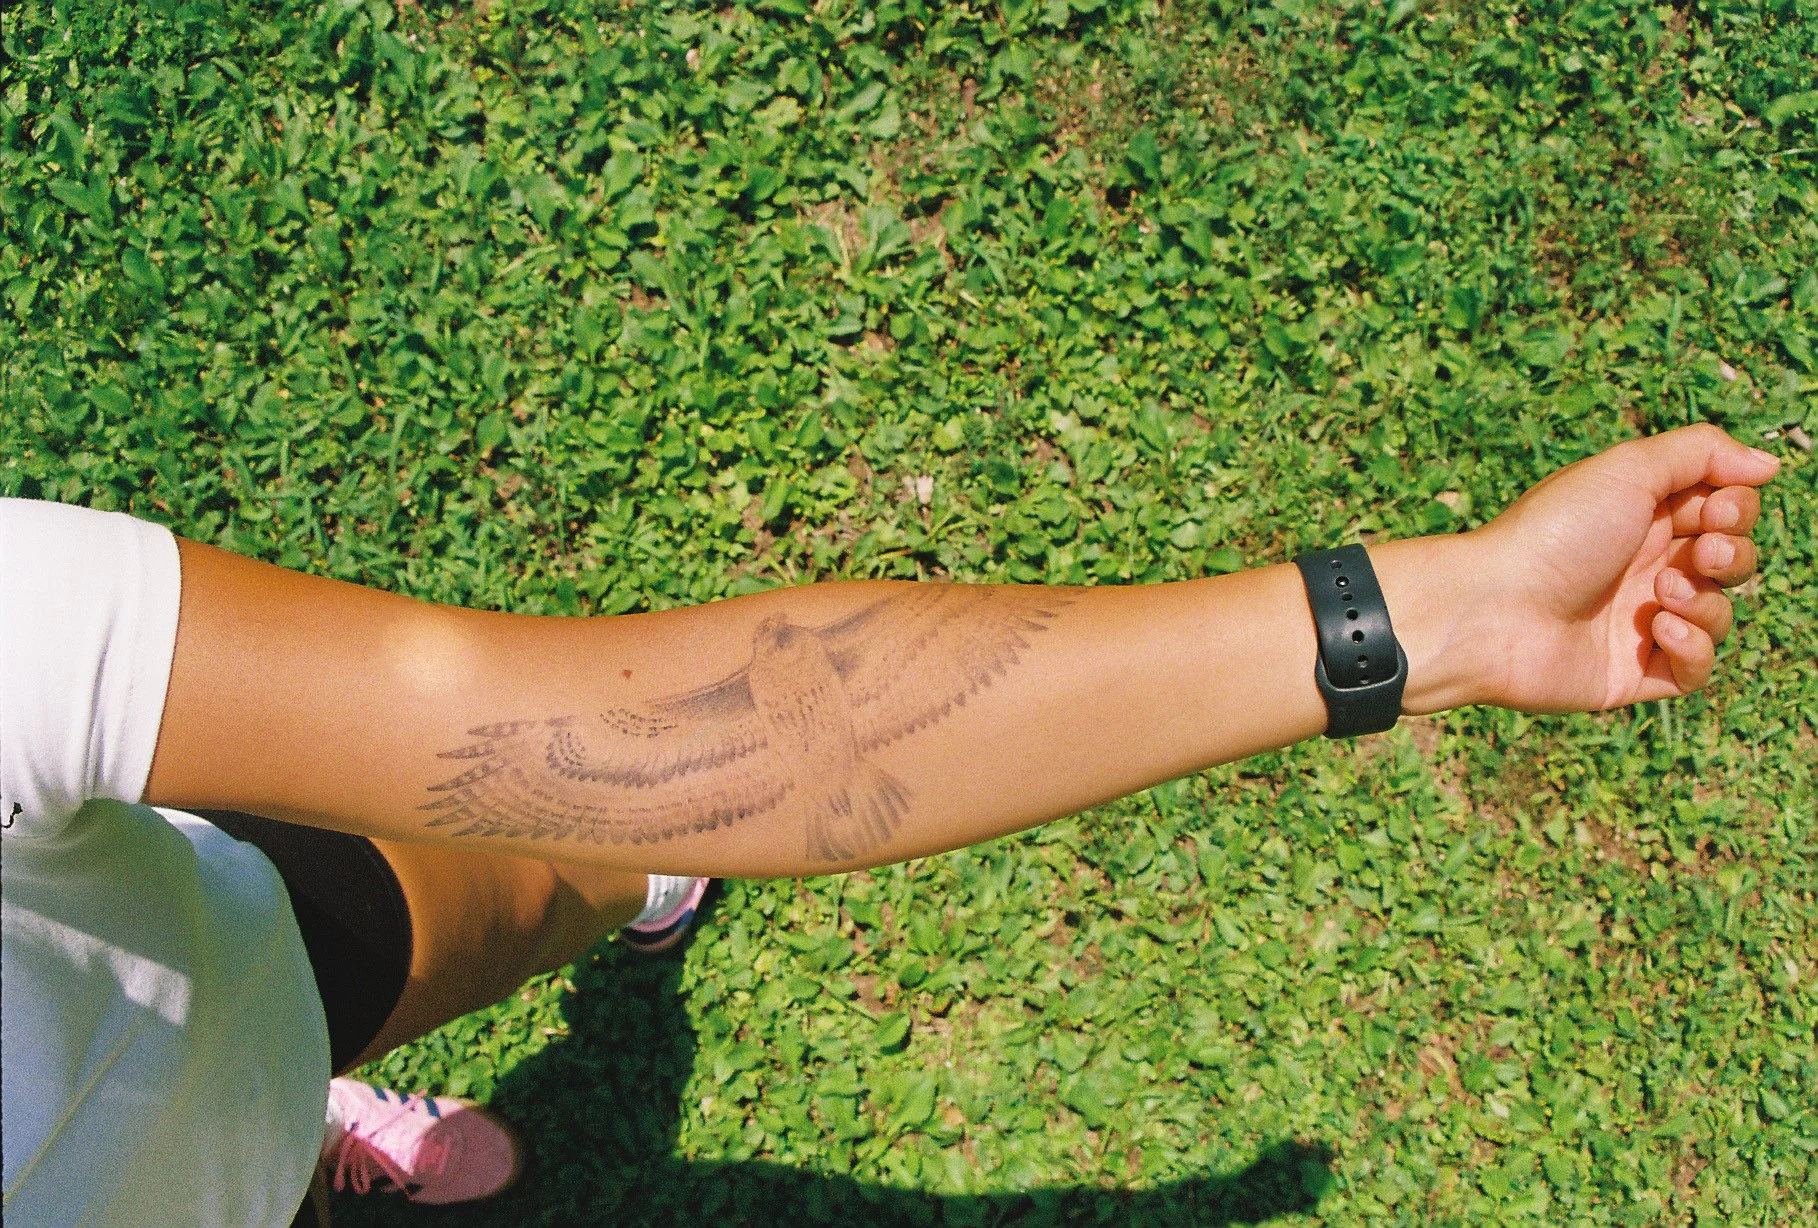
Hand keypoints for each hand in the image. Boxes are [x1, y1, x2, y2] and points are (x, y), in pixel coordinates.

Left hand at [1467, 423, 1780, 713]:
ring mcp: (1637, 622)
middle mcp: (1642, 567)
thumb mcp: (1626, 469)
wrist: (1491, 609)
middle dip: (1732, 553)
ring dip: (1707, 600)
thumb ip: (1701, 453)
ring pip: (1718, 613)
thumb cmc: (1552, 532)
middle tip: (1701, 551)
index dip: (1736, 508)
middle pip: (1730, 560)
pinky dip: (1693, 648)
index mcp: (1641, 517)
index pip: (1723, 510)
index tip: (1716, 509)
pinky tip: (1657, 630)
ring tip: (1662, 592)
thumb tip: (1769, 465)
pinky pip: (1695, 669)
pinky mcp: (1632, 673)